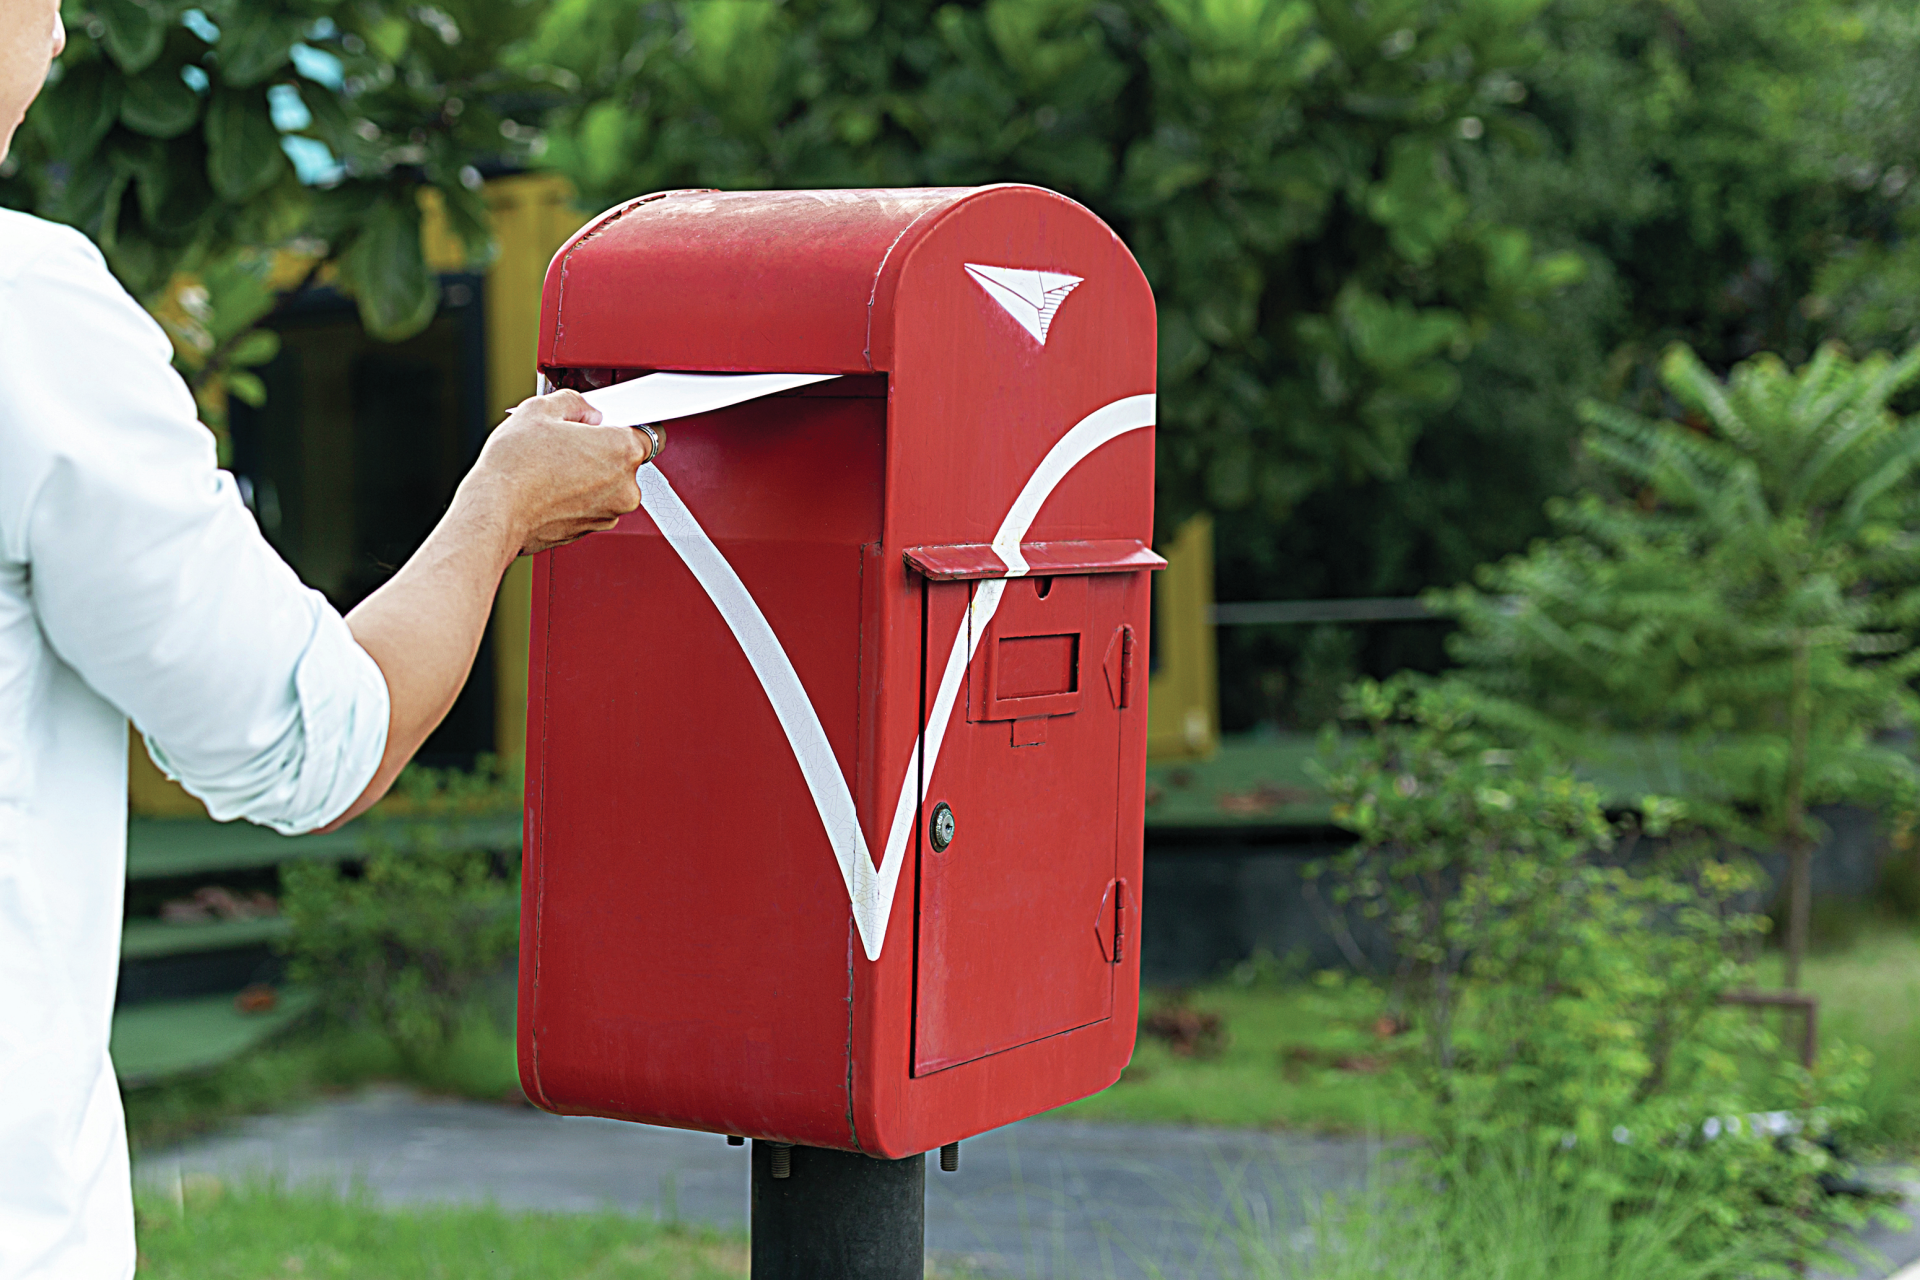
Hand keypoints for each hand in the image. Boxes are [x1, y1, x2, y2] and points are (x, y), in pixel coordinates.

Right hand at [458, 389, 662, 557]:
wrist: (494, 512)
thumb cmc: (516, 467)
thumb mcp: (540, 409)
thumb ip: (574, 402)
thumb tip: (585, 411)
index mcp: (622, 451)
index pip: (647, 431)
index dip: (623, 424)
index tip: (608, 424)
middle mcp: (625, 487)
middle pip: (624, 460)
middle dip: (600, 450)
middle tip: (566, 443)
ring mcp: (609, 513)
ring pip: (607, 486)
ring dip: (588, 476)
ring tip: (551, 467)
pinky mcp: (590, 531)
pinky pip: (590, 505)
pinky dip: (576, 497)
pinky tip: (548, 487)